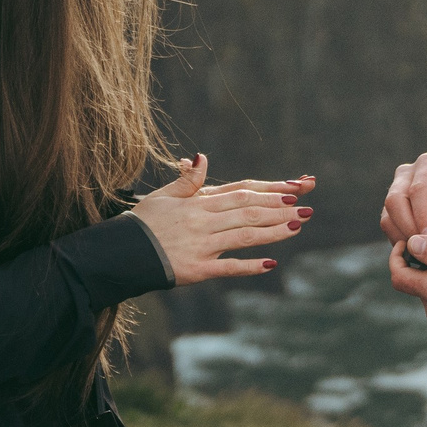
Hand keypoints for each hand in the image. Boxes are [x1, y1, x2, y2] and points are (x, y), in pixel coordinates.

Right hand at [132, 156, 314, 284]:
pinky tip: (270, 264)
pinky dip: (249, 266)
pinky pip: (228, 268)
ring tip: (297, 228)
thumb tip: (202, 156)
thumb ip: (187, 180)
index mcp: (197, 203)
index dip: (268, 193)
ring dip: (273, 233)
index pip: (240, 194)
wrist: (120, 254)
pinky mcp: (197, 270)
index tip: (292, 191)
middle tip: (305, 209)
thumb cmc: (142, 224)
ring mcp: (201, 246)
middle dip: (279, 210)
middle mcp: (203, 222)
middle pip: (248, 213)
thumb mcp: (163, 196)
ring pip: (244, 237)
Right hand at [382, 152, 426, 248]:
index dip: (423, 215)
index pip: (419, 189)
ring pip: (388, 216)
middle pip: (395, 201)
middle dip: (409, 227)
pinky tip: (417, 247)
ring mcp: (395, 189)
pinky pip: (388, 225)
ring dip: (403, 237)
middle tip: (425, 246)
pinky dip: (400, 239)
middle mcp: (407, 174)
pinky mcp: (390, 207)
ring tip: (423, 249)